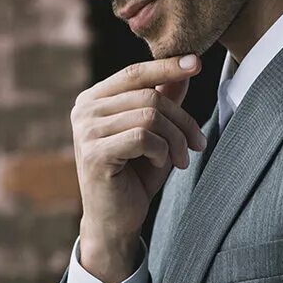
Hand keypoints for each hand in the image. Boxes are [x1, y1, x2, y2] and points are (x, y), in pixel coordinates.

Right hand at [71, 54, 206, 282]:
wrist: (115, 220)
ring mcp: (85, 131)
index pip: (134, 73)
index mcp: (93, 99)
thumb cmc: (135, 176)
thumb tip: (186, 66)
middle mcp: (84, 110)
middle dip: (182, 120)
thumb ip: (165, 99)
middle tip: (198, 144)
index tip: (197, 62)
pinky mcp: (94, 153)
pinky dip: (162, 151)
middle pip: (148, 96)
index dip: (166, 66)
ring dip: (176, 139)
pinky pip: (142, 137)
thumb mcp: (156, 133)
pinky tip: (162, 165)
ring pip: (149, 115)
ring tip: (181, 160)